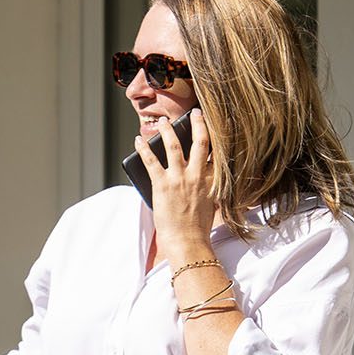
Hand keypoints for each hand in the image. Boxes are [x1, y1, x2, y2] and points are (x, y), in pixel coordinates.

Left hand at [138, 110, 215, 268]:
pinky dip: (144, 148)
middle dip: (196, 124)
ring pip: (173, 146)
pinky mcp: (162, 185)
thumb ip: (210, 189)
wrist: (187, 241)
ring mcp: (179, 179)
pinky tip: (138, 141)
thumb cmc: (198, 228)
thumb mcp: (212, 205)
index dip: (213, 137)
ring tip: (162, 122)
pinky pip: (150, 161)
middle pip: (199, 142)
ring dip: (167, 131)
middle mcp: (196, 176)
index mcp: (211, 181)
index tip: (210, 125)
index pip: (215, 153)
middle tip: (193, 113)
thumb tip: (206, 180)